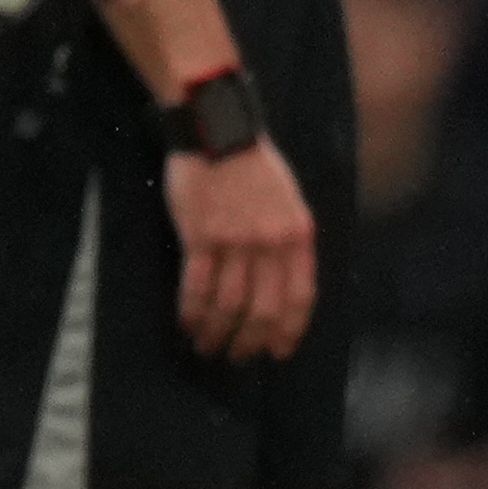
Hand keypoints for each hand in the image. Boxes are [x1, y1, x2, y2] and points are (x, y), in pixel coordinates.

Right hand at [160, 133, 316, 362]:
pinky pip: (197, 287)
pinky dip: (191, 311)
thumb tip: (283, 287)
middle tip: (237, 357)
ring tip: (207, 346)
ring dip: (216, 333)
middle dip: (249, 342)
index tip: (278, 352)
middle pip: (262, 310)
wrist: (218, 131)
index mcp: (298, 235)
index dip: (288, 331)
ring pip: (228, 306)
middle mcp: (270, 243)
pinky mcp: (201, 236)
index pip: (300, 297)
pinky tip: (187, 324)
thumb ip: (290, 242)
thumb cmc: (254, 166)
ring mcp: (235, 240)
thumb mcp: (289, 202)